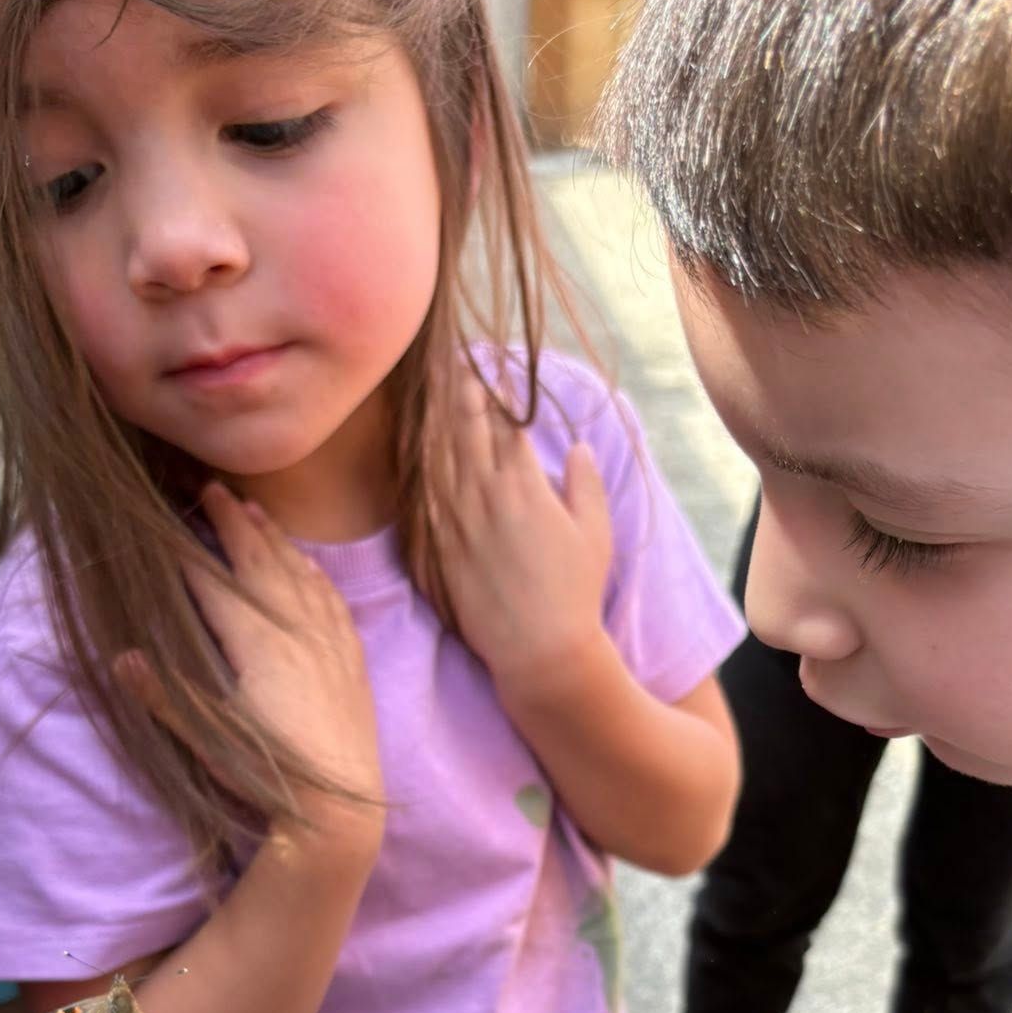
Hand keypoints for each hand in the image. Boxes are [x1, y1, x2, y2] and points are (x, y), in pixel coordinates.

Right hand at [126, 481, 380, 808]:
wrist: (340, 809)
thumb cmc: (268, 777)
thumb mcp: (209, 740)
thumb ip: (164, 697)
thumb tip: (121, 657)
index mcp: (257, 645)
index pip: (216, 584)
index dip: (190, 551)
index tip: (168, 520)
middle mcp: (296, 633)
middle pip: (261, 563)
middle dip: (234, 523)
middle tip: (211, 490)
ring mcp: (329, 644)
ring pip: (299, 575)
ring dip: (275, 540)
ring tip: (254, 510)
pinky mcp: (350, 661)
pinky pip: (331, 601)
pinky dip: (313, 574)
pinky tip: (306, 563)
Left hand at [439, 368, 612, 699]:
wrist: (539, 650)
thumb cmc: (574, 593)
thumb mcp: (594, 534)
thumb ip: (585, 484)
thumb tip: (576, 447)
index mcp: (525, 488)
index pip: (506, 424)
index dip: (498, 392)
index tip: (491, 367)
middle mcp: (485, 498)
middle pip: (466, 431)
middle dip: (459, 393)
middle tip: (450, 362)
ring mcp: (457, 524)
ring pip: (439, 458)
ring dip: (435, 420)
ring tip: (430, 390)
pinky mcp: (440, 549)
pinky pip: (425, 496)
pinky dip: (421, 466)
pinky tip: (417, 448)